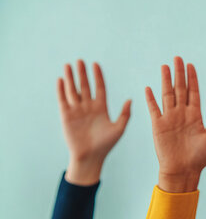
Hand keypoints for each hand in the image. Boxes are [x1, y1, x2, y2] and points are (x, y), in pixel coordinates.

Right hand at [57, 60, 130, 184]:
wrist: (90, 157)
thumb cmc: (106, 145)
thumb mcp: (119, 129)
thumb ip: (125, 114)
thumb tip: (131, 99)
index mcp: (101, 108)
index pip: (99, 88)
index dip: (98, 76)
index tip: (96, 64)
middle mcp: (88, 107)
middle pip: (85, 86)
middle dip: (82, 74)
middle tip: (80, 60)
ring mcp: (77, 111)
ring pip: (73, 90)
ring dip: (71, 78)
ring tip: (69, 65)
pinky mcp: (66, 116)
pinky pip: (63, 100)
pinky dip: (62, 90)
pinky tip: (61, 80)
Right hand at [146, 57, 205, 192]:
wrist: (184, 172)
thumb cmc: (200, 158)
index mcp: (196, 115)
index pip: (194, 92)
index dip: (193, 79)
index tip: (192, 65)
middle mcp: (182, 114)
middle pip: (180, 89)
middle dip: (179, 74)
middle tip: (178, 58)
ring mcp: (170, 119)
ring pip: (167, 95)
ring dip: (166, 81)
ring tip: (166, 66)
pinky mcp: (158, 126)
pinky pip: (154, 109)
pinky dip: (151, 99)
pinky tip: (149, 87)